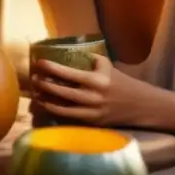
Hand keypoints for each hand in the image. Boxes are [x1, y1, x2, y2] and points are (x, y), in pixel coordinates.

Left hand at [30, 53, 150, 127]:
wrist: (141, 105)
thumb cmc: (121, 82)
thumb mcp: (107, 66)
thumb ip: (90, 59)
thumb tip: (69, 51)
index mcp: (95, 80)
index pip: (67, 73)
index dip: (50, 68)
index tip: (38, 63)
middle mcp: (91, 97)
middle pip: (59, 91)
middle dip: (43, 85)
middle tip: (33, 79)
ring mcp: (90, 112)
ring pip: (61, 108)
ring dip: (45, 101)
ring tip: (35, 95)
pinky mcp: (91, 123)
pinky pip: (68, 118)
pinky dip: (55, 112)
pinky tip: (47, 106)